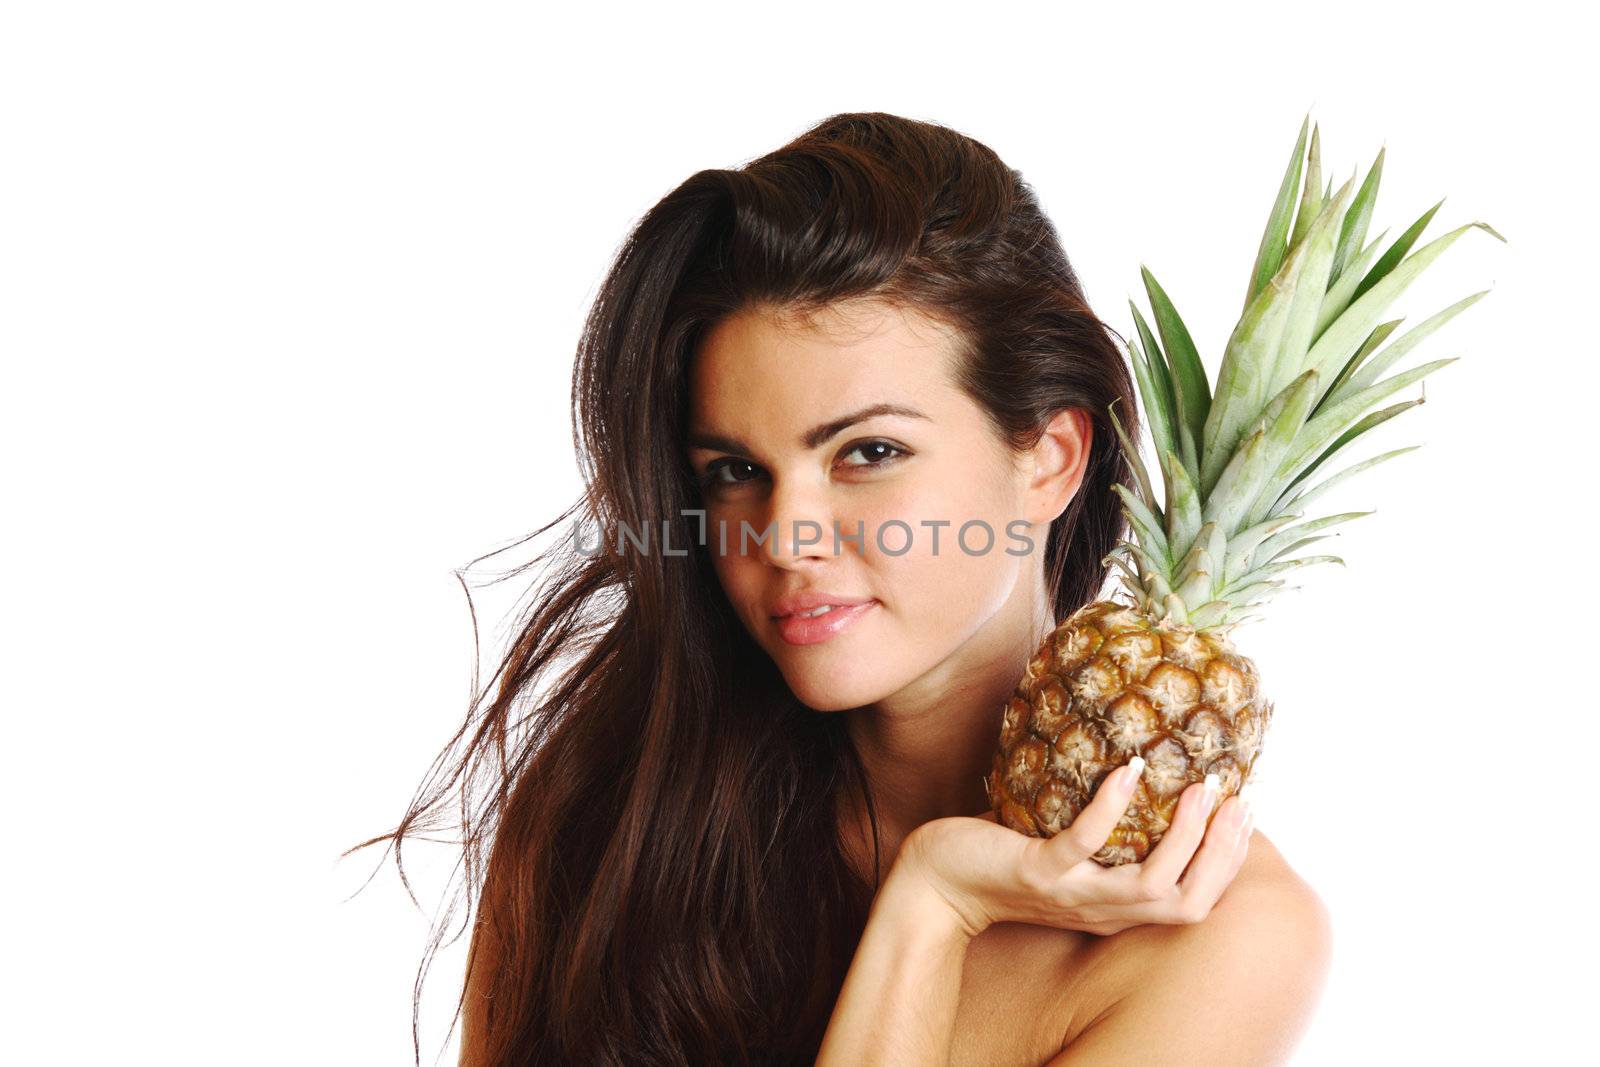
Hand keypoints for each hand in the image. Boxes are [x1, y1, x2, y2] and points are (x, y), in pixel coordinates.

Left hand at [898, 761, 1253, 937]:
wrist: (939, 883)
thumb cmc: (1007, 858)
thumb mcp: (1069, 855)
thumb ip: (1109, 836)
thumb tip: (1146, 775)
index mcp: (1118, 910)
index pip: (1194, 903)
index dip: (1227, 864)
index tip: (1247, 813)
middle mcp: (1104, 911)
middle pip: (1186, 902)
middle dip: (1221, 853)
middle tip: (1237, 798)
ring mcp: (1072, 895)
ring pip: (1150, 884)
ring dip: (1185, 836)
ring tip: (1202, 787)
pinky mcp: (1037, 872)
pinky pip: (1084, 845)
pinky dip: (1110, 808)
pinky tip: (1127, 771)